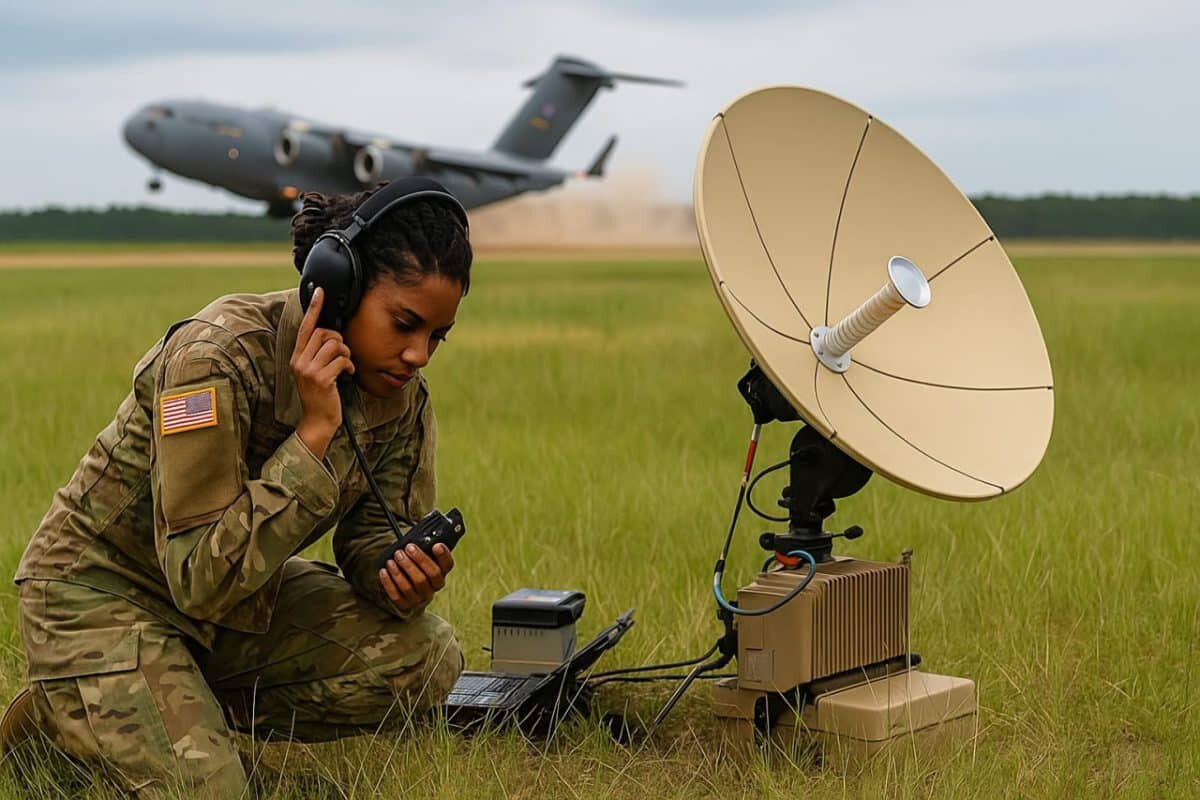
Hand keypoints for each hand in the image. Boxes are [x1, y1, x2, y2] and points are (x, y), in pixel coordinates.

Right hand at [291, 287, 353, 458]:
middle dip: (338, 339)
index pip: (305, 327)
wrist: (317, 421)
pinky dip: (350, 365)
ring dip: (346, 353)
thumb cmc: (321, 395)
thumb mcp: (314, 372)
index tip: (320, 291)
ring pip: (335, 345)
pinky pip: (342, 360)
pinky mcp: (321, 379)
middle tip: (342, 353)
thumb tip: (331, 335)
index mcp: (297, 357)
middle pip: (324, 333)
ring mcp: (309, 370)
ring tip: (345, 364)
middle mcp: (299, 361)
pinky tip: (348, 373)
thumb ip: (317, 354)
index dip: (314, 308)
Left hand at [378, 543, 454, 610]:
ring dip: (400, 571)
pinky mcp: (406, 605)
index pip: (447, 565)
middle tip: (406, 548)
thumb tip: (420, 535)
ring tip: (392, 559)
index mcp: (441, 574)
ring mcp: (420, 598)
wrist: (411, 594)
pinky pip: (396, 595)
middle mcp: (433, 588)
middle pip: (430, 575)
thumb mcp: (424, 559)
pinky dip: (389, 583)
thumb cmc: (417, 569)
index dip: (443, 556)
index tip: (436, 545)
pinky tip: (384, 571)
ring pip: (411, 586)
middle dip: (418, 560)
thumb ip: (425, 550)